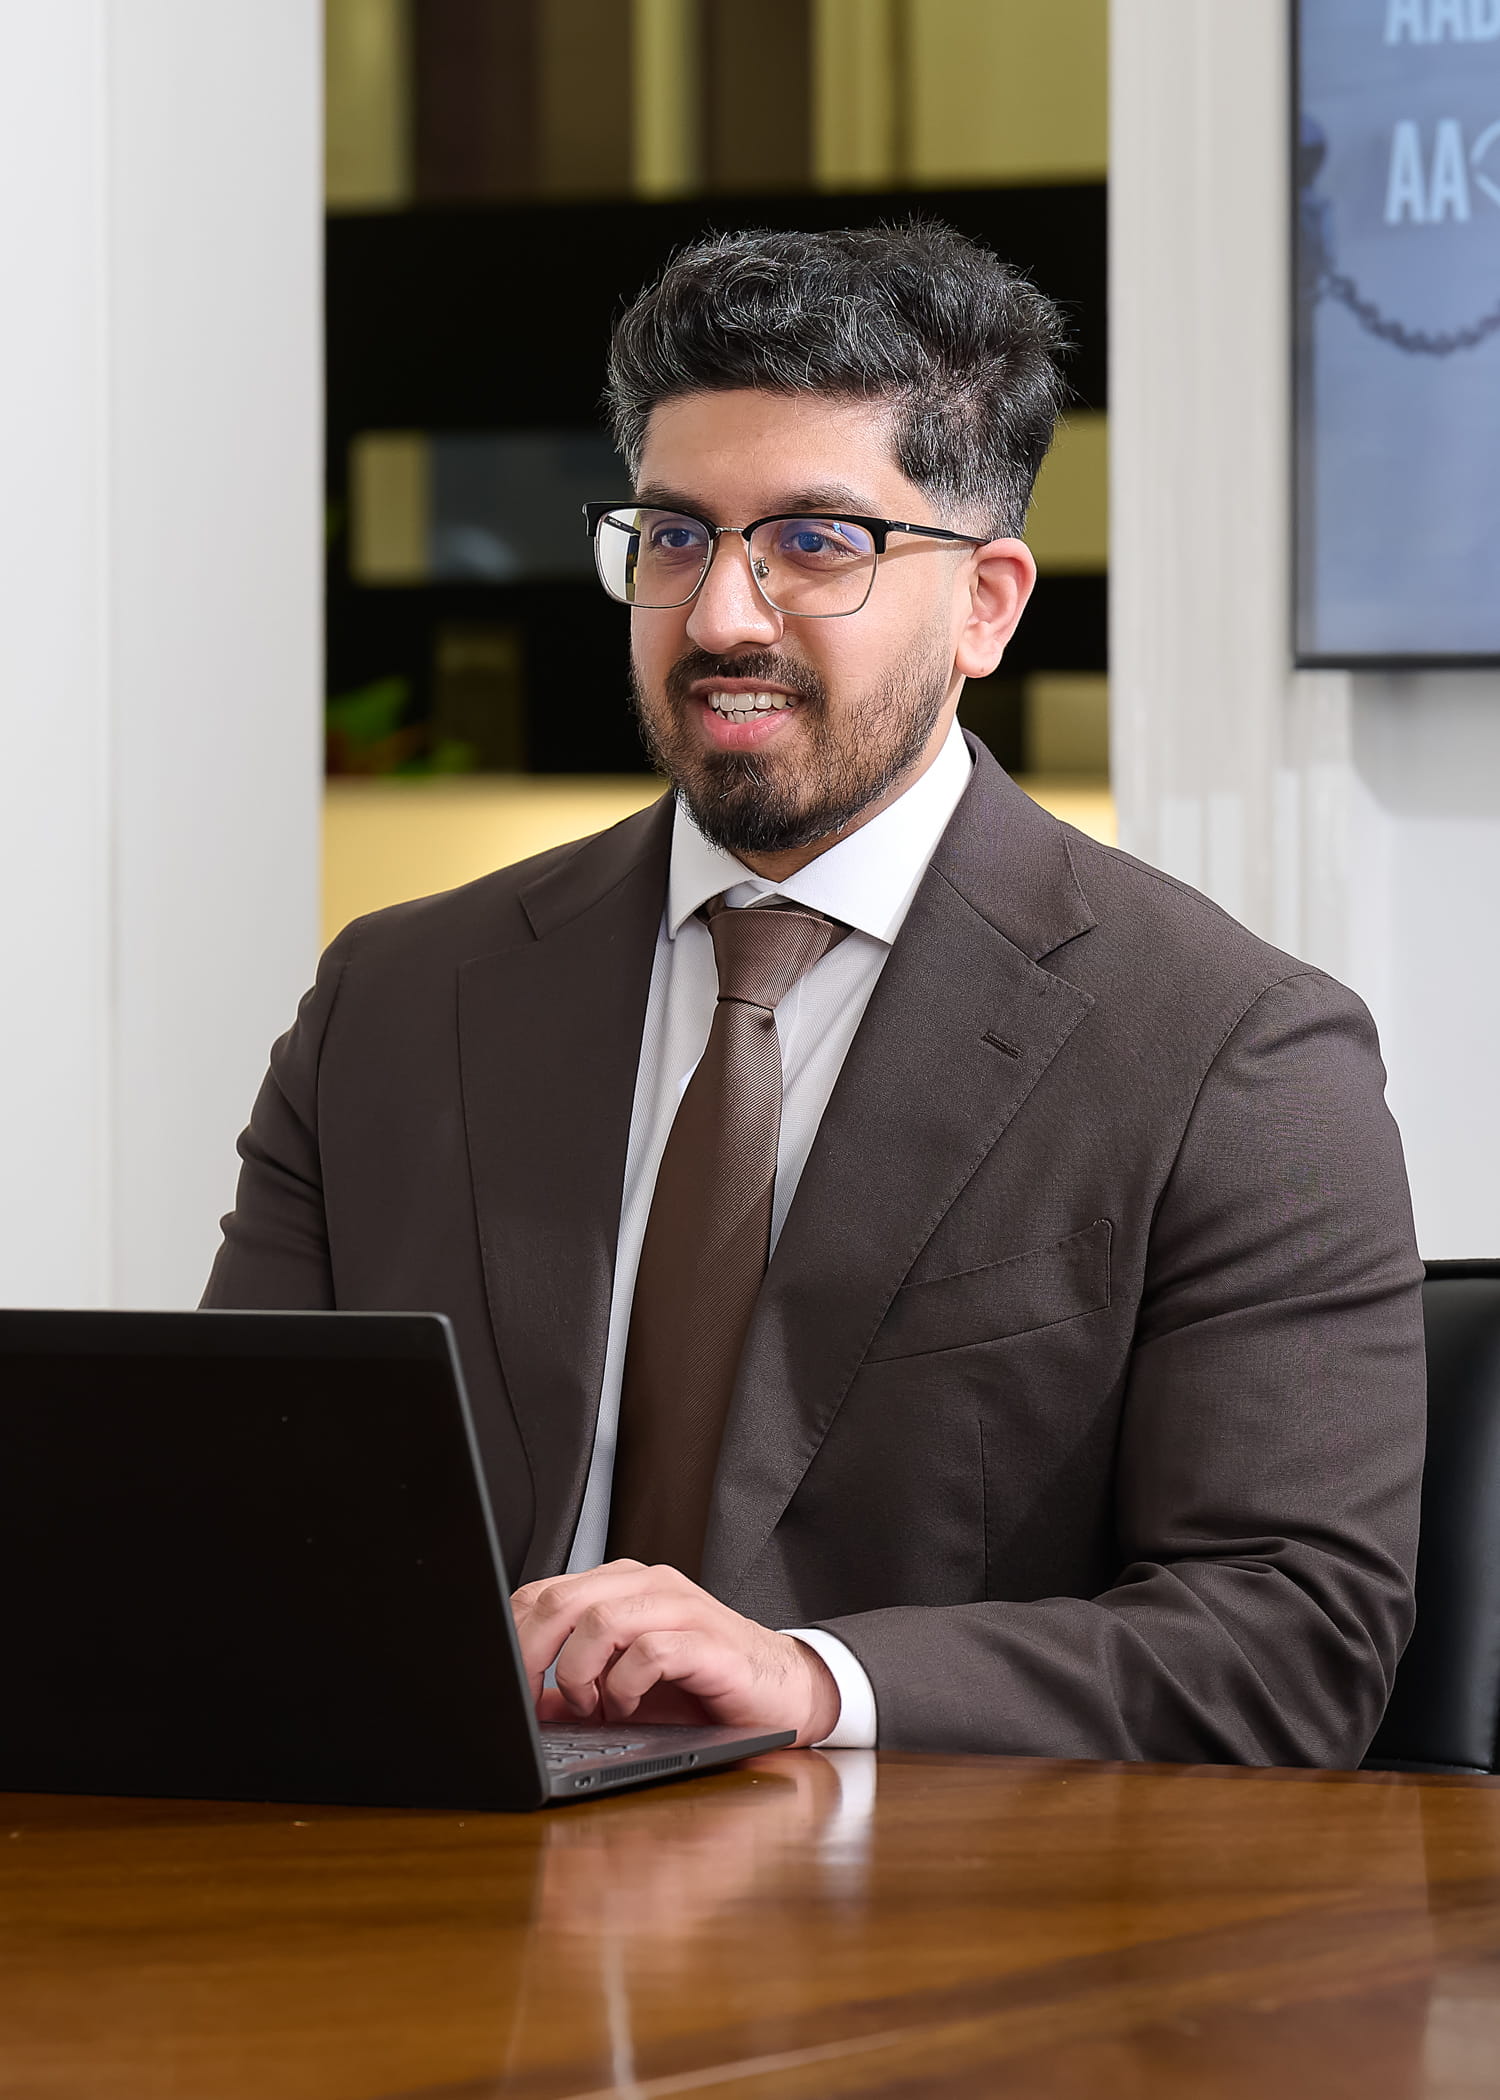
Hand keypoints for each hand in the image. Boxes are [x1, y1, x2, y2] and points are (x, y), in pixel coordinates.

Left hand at [509, 1560, 840, 1747]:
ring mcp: (680, 1608)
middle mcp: (648, 1585)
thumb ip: (576, 1687)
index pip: (543, 1593)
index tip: (502, 1683)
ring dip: (580, 1672)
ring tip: (590, 1705)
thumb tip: (526, 1703)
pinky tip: (628, 1707)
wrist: (781, 1692)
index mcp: (621, 1586)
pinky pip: (649, 1651)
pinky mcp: (707, 1641)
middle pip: (562, 1601)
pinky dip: (625, 1686)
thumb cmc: (701, 1688)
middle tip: (529, 1697)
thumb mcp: (623, 1689)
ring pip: (600, 1618)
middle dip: (532, 1654)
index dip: (512, 1636)